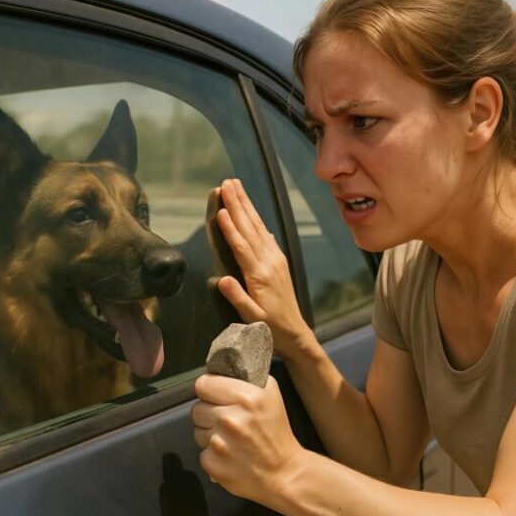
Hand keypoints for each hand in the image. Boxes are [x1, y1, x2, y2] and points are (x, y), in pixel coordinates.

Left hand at [191, 374, 305, 504]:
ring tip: (231, 439)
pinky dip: (213, 455)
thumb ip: (246, 379)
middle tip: (228, 421)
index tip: (217, 397)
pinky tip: (230, 455)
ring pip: (197, 431)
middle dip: (209, 414)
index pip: (202, 384)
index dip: (209, 390)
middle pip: (197, 408)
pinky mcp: (214, 465)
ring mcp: (220, 444)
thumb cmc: (276, 431)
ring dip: (210, 434)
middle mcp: (230, 419)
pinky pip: (202, 453)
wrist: (285, 473)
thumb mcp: (271, 394)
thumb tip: (221, 369)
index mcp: (245, 397)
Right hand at [215, 178, 311, 356]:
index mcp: (259, 275)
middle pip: (250, 228)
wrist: (295, 332)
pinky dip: (256, 220)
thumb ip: (237, 298)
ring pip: (258, 227)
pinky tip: (252, 212)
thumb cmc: (270, 327)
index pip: (242, 246)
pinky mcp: (279, 261)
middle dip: (238, 204)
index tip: (221, 208)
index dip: (230, 227)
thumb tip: (221, 280)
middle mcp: (269, 262)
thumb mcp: (252, 318)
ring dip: (246, 206)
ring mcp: (275, 260)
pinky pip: (266, 235)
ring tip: (236, 187)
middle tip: (227, 183)